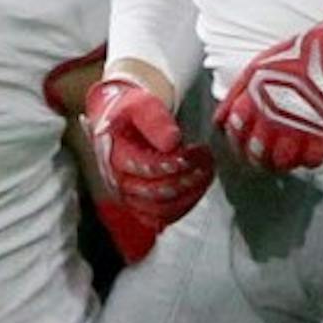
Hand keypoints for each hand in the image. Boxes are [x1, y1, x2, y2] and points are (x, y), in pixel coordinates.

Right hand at [85, 74, 213, 225]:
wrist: (122, 119)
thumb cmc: (132, 111)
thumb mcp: (142, 104)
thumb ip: (156, 120)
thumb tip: (172, 142)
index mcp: (115, 155)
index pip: (146, 168)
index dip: (174, 162)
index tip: (195, 150)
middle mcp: (118, 181)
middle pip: (155, 192)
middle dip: (187, 177)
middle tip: (207, 160)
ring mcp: (128, 196)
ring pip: (161, 209)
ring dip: (189, 193)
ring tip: (206, 172)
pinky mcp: (139, 205)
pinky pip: (162, 218)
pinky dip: (183, 207)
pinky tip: (198, 189)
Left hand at [217, 0, 322, 170]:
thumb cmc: (299, 54)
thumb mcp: (259, 67)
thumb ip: (236, 95)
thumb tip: (219, 121)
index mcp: (256, 96)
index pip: (236, 130)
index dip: (237, 139)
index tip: (242, 141)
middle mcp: (275, 113)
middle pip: (256, 151)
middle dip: (256, 156)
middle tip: (261, 155)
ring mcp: (300, 123)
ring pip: (282, 161)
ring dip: (280, 163)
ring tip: (283, 156)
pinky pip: (312, 160)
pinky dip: (308, 161)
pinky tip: (306, 152)